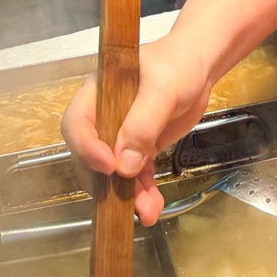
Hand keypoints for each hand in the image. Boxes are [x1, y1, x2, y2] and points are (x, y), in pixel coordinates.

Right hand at [59, 34, 214, 225]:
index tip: (107, 166)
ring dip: (127, 195)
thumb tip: (123, 164)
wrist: (199, 67)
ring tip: (146, 211)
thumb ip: (142, 124)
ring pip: (114, 173)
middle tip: (123, 200)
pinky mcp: (139, 149)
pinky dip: (142, 192)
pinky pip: (136, 176)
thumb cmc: (177, 65)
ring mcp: (120, 136)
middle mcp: (103, 118)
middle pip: (90, 156)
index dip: (85, 147)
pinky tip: (152, 206)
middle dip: (106, 182)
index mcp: (98, 94)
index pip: (76, 124)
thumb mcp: (163, 89)